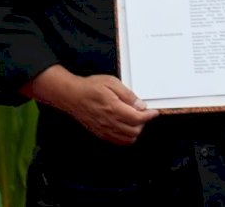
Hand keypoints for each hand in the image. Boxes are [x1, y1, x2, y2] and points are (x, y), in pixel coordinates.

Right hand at [28, 69, 158, 145]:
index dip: (149, 116)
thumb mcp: (112, 82)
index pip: (138, 118)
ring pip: (127, 139)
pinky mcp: (99, 133)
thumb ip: (128, 95)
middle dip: (143, 123)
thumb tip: (140, 105)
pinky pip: (117, 141)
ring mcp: (103, 130)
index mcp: (114, 108)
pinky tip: (126, 127)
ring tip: (135, 120)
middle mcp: (109, 122)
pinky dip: (125, 137)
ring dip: (135, 131)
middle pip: (134, 131)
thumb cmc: (89, 87)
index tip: (153, 112)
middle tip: (143, 113)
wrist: (71, 96)